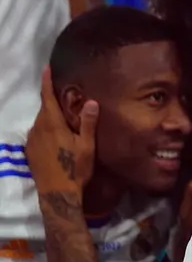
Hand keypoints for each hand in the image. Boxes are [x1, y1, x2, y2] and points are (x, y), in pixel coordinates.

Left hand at [25, 67, 97, 193]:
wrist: (57, 193)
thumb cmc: (75, 168)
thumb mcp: (87, 146)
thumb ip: (87, 123)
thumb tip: (91, 102)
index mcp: (52, 124)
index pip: (47, 97)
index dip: (47, 81)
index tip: (47, 68)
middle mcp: (38, 128)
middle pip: (45, 109)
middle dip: (53, 102)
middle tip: (65, 99)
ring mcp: (32, 140)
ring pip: (41, 122)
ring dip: (51, 118)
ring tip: (64, 121)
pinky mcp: (30, 151)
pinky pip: (38, 134)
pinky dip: (46, 130)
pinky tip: (57, 139)